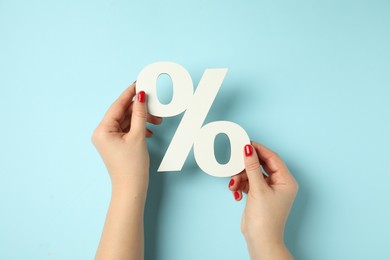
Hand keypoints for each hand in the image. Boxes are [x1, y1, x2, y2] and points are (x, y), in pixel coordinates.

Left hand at [92, 82, 161, 259]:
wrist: (131, 188)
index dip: (130, 93)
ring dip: (141, 119)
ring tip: (156, 121)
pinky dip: (138, 128)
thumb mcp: (138, 136)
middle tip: (153, 102)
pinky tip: (148, 131)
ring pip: (126, 121)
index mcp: (102, 129)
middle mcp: (102, 133)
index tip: (140, 83)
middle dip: (139, 109)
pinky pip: (127, 129)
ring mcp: (108, 139)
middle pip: (122, 112)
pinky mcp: (115, 144)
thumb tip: (141, 96)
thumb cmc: (131, 166)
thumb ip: (140, 114)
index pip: (118, 105)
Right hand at [228, 142, 297, 259]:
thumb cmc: (266, 219)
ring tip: (234, 186)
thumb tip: (248, 150)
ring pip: (252, 174)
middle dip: (246, 167)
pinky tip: (236, 193)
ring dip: (241, 178)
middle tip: (236, 163)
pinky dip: (241, 186)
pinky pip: (248, 183)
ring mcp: (268, 189)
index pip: (272, 158)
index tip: (246, 144)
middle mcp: (279, 183)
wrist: (260, 239)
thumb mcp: (258, 189)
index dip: (259, 150)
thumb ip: (252, 167)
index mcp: (286, 181)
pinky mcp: (259, 195)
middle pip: (261, 165)